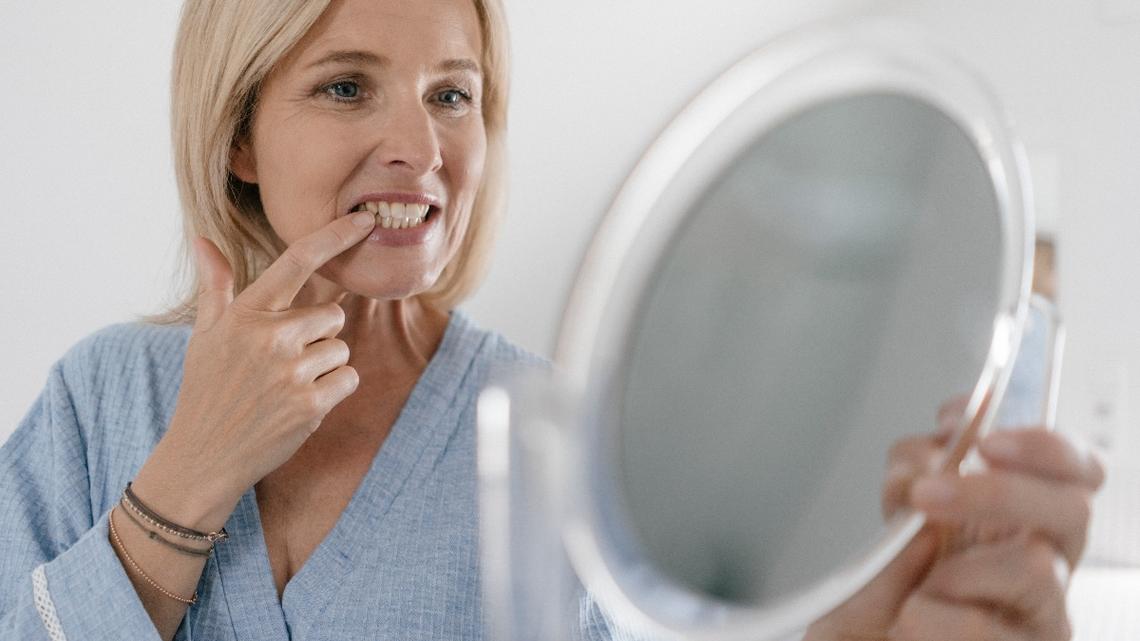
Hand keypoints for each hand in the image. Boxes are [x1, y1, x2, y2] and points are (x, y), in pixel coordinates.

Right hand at [133, 211, 376, 528]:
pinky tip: (301, 403)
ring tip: (285, 386)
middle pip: (332, 315)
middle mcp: (270, 337)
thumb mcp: (205, 335)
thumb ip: (215, 286)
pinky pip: (348, 378)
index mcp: (245, 314)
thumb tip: (202, 240)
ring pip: (341, 349)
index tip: (365, 219)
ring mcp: (291, 371)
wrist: (202, 457)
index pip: (297, 261)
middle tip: (282, 363)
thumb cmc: (206, 391)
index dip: (335, 236)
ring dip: (324, 366)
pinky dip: (333, 390)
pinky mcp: (311, 404)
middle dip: (318, 336)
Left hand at [808, 413, 1103, 639]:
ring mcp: (1044, 609)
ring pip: (1037, 568)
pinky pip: (986, 627)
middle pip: (1072, 507)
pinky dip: (934, 618)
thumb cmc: (897, 575)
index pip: (1075, 467)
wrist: (875, 632)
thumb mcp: (898, 510)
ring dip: (955, 569)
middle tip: (926, 495)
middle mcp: (1048, 556)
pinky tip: (914, 618)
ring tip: (917, 585)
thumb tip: (922, 465)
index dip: (1043, 446)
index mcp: (1026, 510)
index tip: (986, 441)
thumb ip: (912, 472)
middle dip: (996, 492)